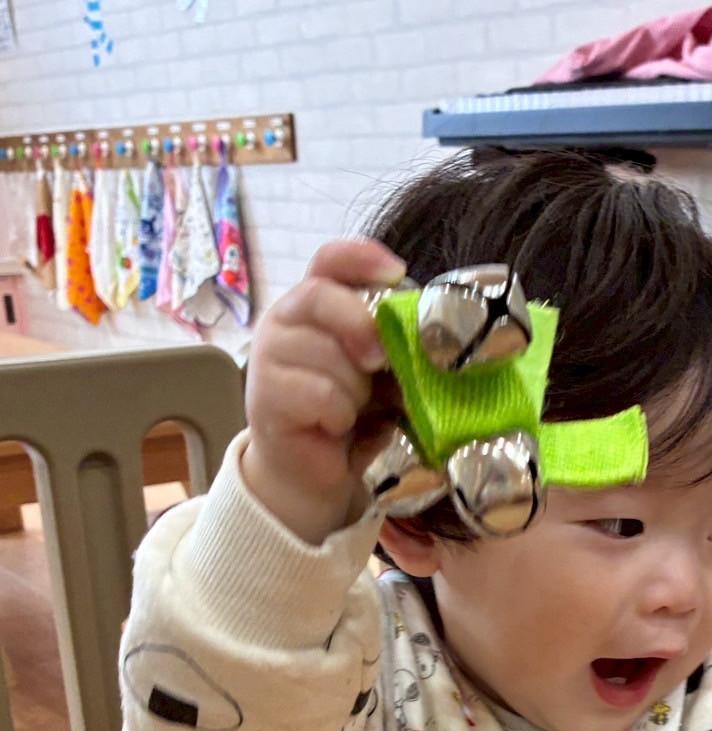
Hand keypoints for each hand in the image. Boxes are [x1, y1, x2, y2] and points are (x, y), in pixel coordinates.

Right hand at [242, 238, 408, 543]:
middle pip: (320, 297)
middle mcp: (283, 321)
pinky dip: (340, 415)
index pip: (328, 260)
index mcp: (313, 304)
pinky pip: (321, 394)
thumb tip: (427, 339)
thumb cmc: (346, 414)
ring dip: (355, 390)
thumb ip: (390, 347)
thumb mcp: (376, 374)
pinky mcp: (266, 397)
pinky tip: (334, 427)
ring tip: (352, 411)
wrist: (311, 472)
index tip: (396, 273)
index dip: (361, 258)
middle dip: (360, 326)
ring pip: (328, 355)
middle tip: (379, 361)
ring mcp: (268, 357)